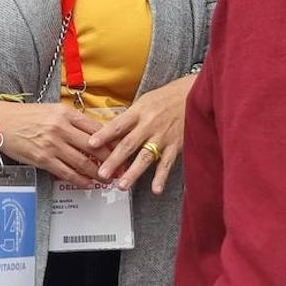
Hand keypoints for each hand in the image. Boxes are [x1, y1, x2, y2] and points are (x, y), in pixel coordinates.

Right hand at [0, 100, 112, 186]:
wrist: (0, 122)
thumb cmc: (25, 116)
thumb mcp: (52, 111)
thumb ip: (72, 121)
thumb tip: (93, 134)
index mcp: (66, 113)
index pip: (97, 129)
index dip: (113, 142)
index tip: (123, 149)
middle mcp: (62, 128)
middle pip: (95, 147)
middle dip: (112, 160)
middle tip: (121, 168)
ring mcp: (53, 144)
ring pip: (83, 162)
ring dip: (98, 174)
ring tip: (108, 180)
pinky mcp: (43, 159)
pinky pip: (67, 173)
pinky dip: (80, 180)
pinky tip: (88, 184)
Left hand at [88, 75, 193, 194]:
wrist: (194, 96)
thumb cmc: (165, 98)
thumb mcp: (144, 101)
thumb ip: (128, 118)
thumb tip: (108, 131)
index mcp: (139, 112)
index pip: (118, 125)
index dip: (104, 134)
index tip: (91, 144)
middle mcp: (149, 125)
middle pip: (129, 144)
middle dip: (114, 160)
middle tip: (102, 174)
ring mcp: (163, 137)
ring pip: (146, 157)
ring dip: (133, 172)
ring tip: (122, 185)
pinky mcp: (176, 146)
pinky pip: (167, 163)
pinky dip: (161, 177)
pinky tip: (155, 189)